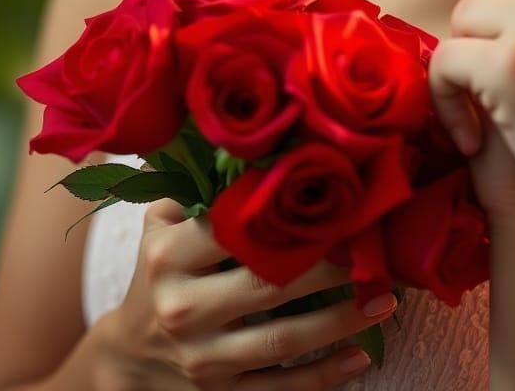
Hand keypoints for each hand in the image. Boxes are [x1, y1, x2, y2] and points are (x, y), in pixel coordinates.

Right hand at [94, 197, 397, 389]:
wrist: (129, 356)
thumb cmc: (158, 274)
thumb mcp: (159, 226)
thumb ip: (197, 190)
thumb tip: (260, 147)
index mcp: (169, 256)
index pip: (235, 230)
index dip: (288, 216)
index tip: (335, 203)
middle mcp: (184, 308)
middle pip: (268, 285)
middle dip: (328, 267)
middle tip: (372, 249)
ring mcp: (204, 357)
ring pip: (284, 340)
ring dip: (341, 321)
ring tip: (385, 300)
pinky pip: (282, 388)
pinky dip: (326, 375)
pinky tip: (362, 357)